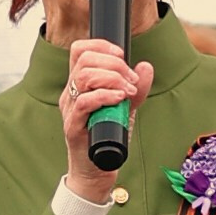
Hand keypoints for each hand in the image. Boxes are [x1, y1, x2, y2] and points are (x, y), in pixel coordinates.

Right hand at [60, 36, 151, 201]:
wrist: (97, 169)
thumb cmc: (107, 136)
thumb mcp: (125, 107)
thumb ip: (136, 88)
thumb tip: (145, 67)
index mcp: (79, 84)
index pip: (80, 50)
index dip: (101, 45)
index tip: (122, 56)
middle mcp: (71, 93)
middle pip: (84, 60)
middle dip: (114, 64)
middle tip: (131, 81)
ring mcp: (70, 109)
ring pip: (83, 77)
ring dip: (112, 78)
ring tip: (128, 91)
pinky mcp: (73, 126)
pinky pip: (84, 102)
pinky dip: (104, 96)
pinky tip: (119, 99)